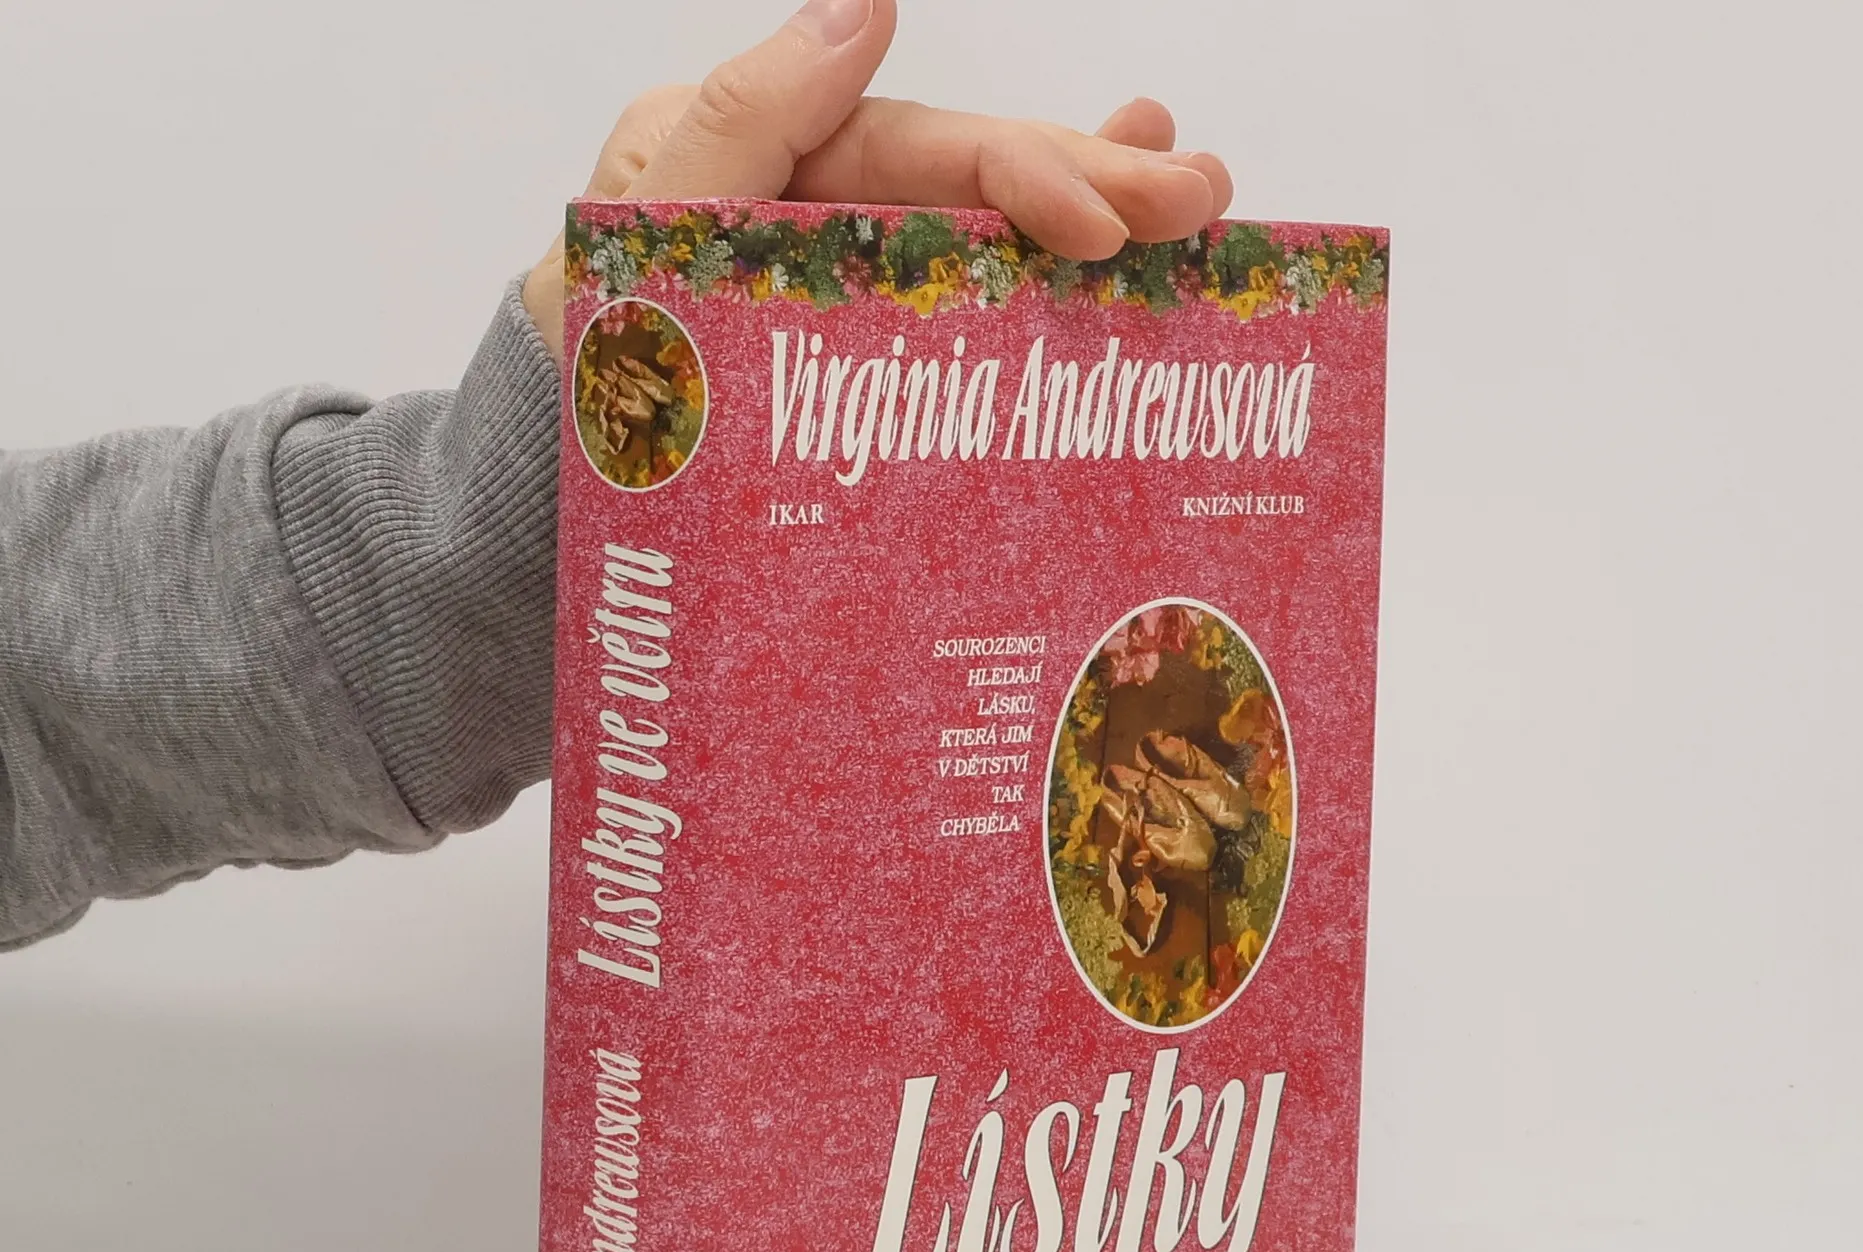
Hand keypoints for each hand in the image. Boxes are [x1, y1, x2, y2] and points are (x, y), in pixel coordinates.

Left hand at [523, 0, 1232, 360]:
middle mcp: (816, 196)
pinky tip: (1113, 249)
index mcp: (764, 149)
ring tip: (1195, 197)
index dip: (1022, 172)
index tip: (1108, 220)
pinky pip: (963, 300)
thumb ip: (743, 120)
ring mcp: (844, 270)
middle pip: (971, 175)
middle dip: (1093, 179)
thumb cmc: (584, 359)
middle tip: (1202, 198)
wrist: (551, 483)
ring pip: (985, 228)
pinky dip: (1040, 269)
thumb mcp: (640, 223)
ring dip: (1095, 205)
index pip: (917, 145)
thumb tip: (866, 4)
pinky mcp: (861, 346)